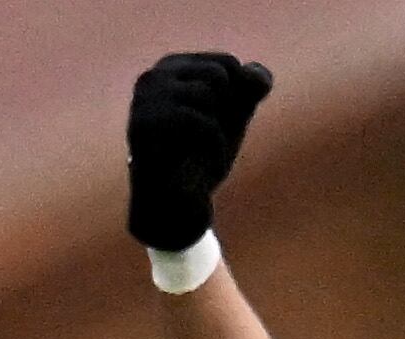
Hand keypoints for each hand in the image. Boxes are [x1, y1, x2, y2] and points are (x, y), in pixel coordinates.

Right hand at [127, 51, 274, 250]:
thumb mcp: (232, 120)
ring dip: (221, 134)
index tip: (223, 126)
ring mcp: (145, 98)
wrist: (176, 209)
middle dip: (228, 112)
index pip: (226, 64)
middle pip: (219, 75)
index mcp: (172, 70)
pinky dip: (216, 148)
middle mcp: (154, 77)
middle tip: (212, 142)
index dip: (240, 98)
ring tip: (206, 156)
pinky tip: (209, 167)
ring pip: (208, 95)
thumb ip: (248, 92)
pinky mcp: (145, 123)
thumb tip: (260, 75)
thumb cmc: (201, 161)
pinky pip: (200, 121)